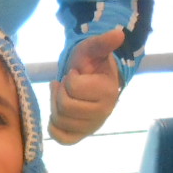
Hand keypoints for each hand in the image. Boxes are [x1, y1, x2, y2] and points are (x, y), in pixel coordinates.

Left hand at [48, 27, 124, 144]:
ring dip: (55, 105)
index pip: (73, 87)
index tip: (77, 74)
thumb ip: (103, 43)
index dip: (69, 78)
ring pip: (59, 121)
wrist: (90, 78)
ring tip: (63, 94)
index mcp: (108, 92)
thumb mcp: (92, 49)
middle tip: (66, 84)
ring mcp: (92, 127)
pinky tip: (58, 112)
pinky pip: (61, 138)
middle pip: (64, 106)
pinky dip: (54, 126)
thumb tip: (118, 34)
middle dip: (60, 92)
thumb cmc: (90, 63)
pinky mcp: (81, 135)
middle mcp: (103, 114)